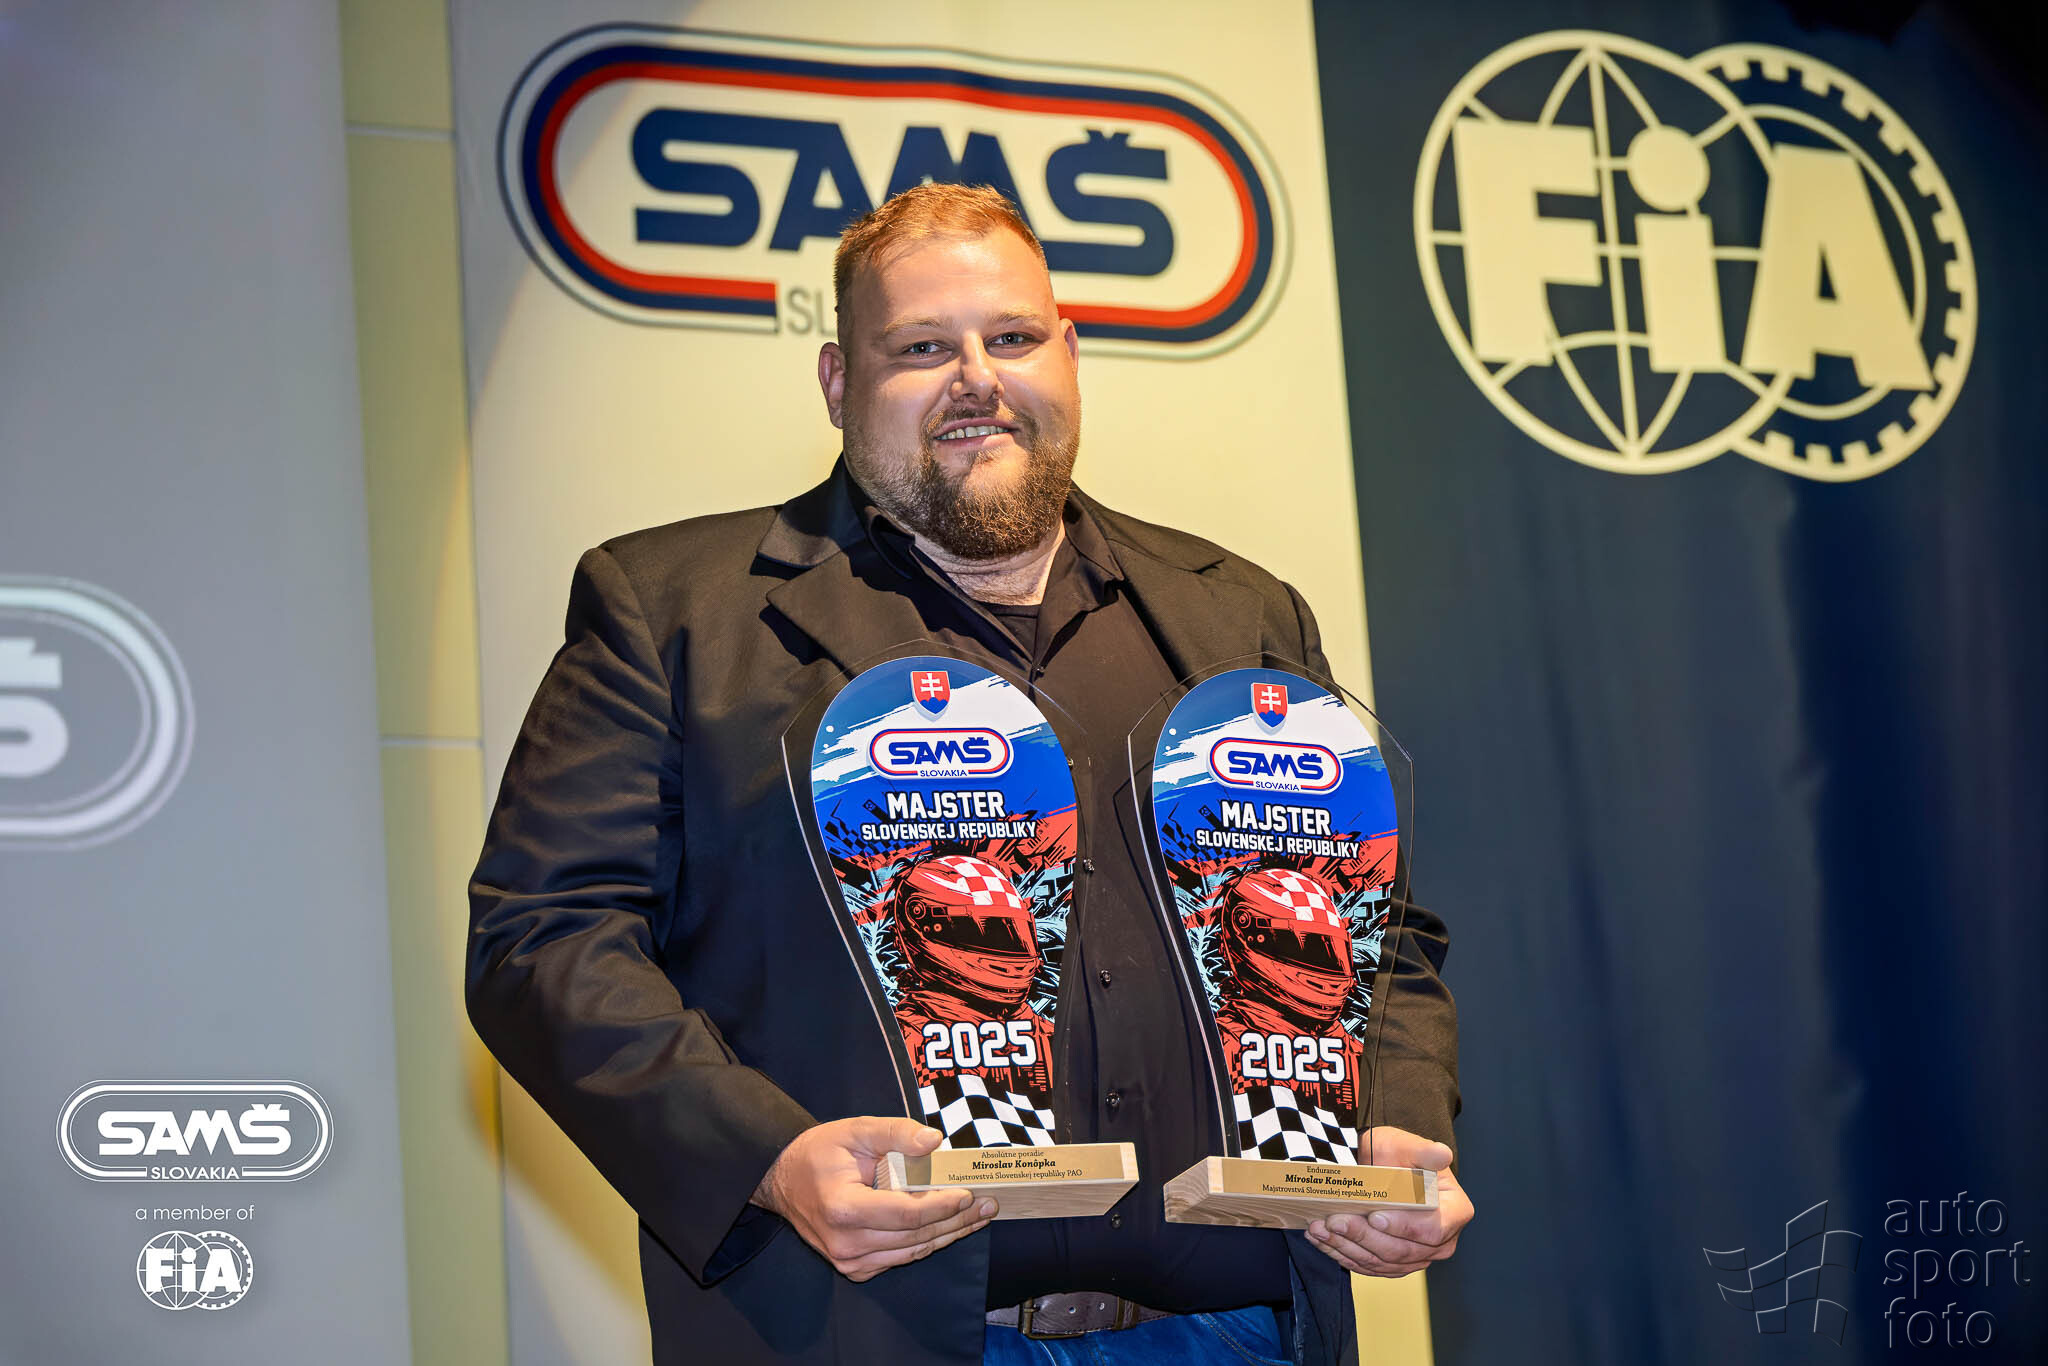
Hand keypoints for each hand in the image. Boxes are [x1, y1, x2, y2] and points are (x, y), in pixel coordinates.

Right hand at [751, 1116, 996, 1280]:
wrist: (783, 1181)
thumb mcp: (855, 1130)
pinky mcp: (855, 1268)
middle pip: (916, 1236)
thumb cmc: (819, 1152)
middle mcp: (847, 1244)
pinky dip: (926, 1242)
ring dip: (948, 1234)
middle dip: (956, 1221)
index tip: (969, 1194)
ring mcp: (850, 1261)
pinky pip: (900, 1258)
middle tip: (989, 1205)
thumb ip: (896, 1132)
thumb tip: (935, 1141)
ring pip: (912, 1252)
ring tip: (978, 1217)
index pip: (907, 1215)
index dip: (942, 1206)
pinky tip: (949, 1228)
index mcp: (844, 1209)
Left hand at [1307, 1126, 1471, 1276]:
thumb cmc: (1399, 1155)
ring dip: (1348, 1247)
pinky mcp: (1394, 1264)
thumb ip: (1425, 1151)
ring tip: (1321, 1229)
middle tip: (1335, 1221)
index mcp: (1454, 1212)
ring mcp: (1418, 1256)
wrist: (1380, 1166)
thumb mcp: (1409, 1146)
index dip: (1403, 1227)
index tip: (1375, 1216)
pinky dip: (1343, 1254)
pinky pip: (1369, 1267)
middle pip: (1403, 1250)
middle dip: (1365, 1237)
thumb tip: (1441, 1154)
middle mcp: (1442, 1241)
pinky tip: (1322, 1240)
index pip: (1431, 1229)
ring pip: (1382, 1262)